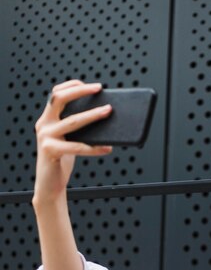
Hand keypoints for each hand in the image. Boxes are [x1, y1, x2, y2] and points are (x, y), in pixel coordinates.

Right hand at [33, 80, 112, 206]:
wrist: (49, 184)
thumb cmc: (62, 160)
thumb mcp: (70, 140)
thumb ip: (79, 129)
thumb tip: (106, 118)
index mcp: (48, 119)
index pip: (56, 94)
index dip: (72, 86)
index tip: (91, 85)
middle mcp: (44, 124)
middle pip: (59, 98)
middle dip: (80, 91)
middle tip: (98, 88)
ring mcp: (45, 136)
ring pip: (72, 121)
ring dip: (93, 115)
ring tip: (108, 111)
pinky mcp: (50, 150)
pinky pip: (77, 147)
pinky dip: (95, 148)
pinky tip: (108, 148)